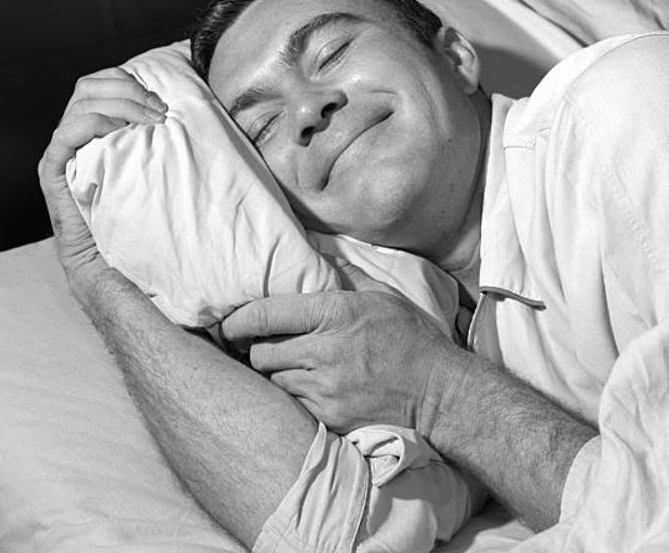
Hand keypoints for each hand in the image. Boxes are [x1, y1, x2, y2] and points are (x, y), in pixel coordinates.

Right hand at [37, 67, 167, 295]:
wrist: (110, 260)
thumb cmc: (137, 215)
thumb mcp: (153, 167)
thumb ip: (161, 138)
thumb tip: (197, 112)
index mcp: (93, 126)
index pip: (101, 83)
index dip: (127, 80)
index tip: (161, 97)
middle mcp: (74, 133)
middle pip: (89, 86)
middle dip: (127, 89)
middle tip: (160, 109)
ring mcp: (62, 150)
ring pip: (80, 103)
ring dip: (119, 104)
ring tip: (150, 121)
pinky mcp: (53, 169)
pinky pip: (66, 134)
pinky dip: (93, 123)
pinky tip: (118, 131)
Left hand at [220, 266, 462, 434]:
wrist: (440, 393)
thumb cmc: (412, 340)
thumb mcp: (383, 295)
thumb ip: (346, 274)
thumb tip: (319, 252)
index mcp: (335, 313)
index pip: (266, 314)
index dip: (238, 320)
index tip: (228, 322)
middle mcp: (325, 350)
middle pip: (260, 353)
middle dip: (254, 349)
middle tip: (258, 345)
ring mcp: (327, 387)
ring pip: (273, 380)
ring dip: (274, 373)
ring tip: (286, 365)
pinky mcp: (331, 415)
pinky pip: (293, 403)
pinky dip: (293, 395)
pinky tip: (307, 387)